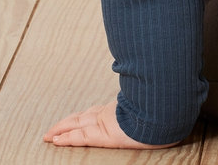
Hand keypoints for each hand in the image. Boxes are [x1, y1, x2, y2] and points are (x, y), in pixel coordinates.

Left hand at [43, 101, 179, 148]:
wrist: (167, 112)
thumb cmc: (165, 106)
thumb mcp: (156, 100)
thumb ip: (153, 93)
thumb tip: (166, 78)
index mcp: (122, 108)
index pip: (99, 112)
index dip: (85, 115)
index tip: (79, 117)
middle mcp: (111, 114)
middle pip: (84, 117)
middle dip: (69, 121)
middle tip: (56, 127)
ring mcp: (105, 122)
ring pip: (77, 125)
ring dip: (62, 129)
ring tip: (50, 135)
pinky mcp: (102, 133)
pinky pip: (80, 137)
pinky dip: (66, 138)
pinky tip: (55, 140)